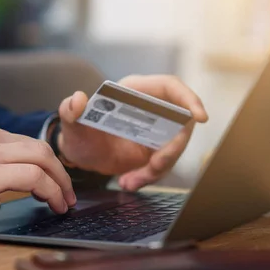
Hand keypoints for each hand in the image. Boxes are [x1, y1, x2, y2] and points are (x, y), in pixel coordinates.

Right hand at [0, 119, 75, 213]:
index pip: (21, 143)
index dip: (42, 162)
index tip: (50, 179)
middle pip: (40, 147)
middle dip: (60, 171)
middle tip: (66, 192)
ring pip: (42, 158)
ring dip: (59, 181)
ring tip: (64, 201)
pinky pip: (32, 177)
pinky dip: (49, 190)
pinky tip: (52, 204)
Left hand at [57, 75, 207, 190]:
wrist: (82, 155)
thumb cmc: (78, 132)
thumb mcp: (71, 124)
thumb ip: (69, 111)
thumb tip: (77, 99)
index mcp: (135, 91)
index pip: (171, 87)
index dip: (189, 99)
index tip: (200, 118)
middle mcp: (151, 108)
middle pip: (179, 125)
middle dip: (170, 151)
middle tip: (151, 169)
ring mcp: (156, 130)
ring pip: (173, 150)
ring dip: (156, 171)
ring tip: (129, 181)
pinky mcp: (156, 149)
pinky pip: (164, 165)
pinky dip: (149, 178)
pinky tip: (128, 182)